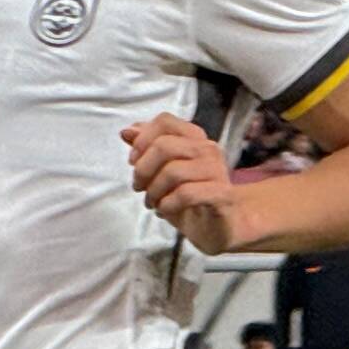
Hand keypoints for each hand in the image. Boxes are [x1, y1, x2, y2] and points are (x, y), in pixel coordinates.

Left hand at [123, 115, 243, 249]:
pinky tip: (165, 211)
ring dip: (153, 191)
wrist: (220, 226)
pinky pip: (186, 194)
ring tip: (152, 203)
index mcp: (194, 138)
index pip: (164, 122)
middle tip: (138, 187)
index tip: (133, 161)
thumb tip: (127, 131)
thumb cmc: (190, 196)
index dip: (142, 140)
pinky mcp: (221, 194)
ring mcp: (216, 171)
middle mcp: (208, 149)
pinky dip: (168, 204)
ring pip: (173, 171)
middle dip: (143, 169)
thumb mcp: (161, 172)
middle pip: (164, 146)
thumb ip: (146, 149)